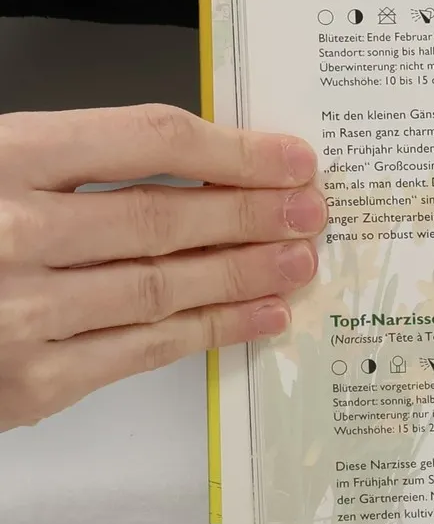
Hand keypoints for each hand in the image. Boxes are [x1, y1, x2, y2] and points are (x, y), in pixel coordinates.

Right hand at [0, 105, 324, 430]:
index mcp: (3, 160)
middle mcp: (13, 234)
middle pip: (166, 217)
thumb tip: (200, 165)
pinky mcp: (30, 383)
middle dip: (255, 213)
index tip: (291, 157)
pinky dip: (211, 331)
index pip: (148, 140)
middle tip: (312, 211)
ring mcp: (21, 314)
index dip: (235, 149)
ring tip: (298, 260)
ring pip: (164, 287)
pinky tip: (257, 316)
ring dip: (246, 274)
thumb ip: (76, 162)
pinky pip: (143, 350)